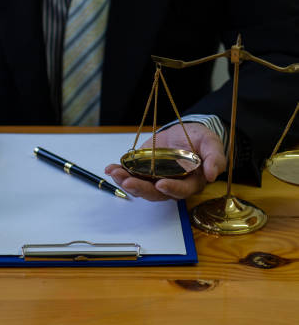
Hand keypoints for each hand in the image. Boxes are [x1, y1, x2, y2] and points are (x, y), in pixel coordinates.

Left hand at [104, 123, 225, 200]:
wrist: (185, 131)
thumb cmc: (200, 140)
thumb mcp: (211, 143)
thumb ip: (215, 158)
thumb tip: (213, 174)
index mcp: (190, 182)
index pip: (181, 190)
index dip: (171, 189)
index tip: (161, 184)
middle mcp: (171, 184)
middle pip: (155, 193)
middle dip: (140, 189)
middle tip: (128, 182)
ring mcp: (154, 178)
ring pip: (139, 187)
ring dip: (125, 181)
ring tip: (115, 173)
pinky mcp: (143, 171)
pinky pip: (130, 175)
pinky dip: (119, 173)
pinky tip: (110, 168)